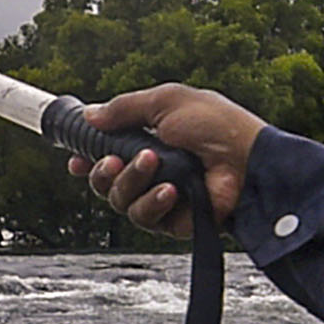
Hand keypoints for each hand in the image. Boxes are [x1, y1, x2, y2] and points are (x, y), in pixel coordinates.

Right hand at [73, 84, 264, 237]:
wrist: (249, 160)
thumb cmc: (217, 126)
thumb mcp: (167, 102)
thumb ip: (124, 108)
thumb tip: (90, 115)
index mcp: (149, 141)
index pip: (105, 154)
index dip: (85, 159)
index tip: (74, 160)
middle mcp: (152, 170)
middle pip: (104, 182)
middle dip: (103, 172)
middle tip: (114, 160)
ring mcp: (161, 197)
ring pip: (119, 201)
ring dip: (130, 181)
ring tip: (155, 165)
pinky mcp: (173, 221)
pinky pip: (144, 218)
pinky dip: (153, 202)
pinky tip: (170, 190)